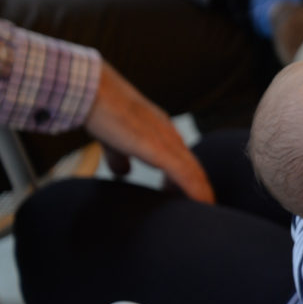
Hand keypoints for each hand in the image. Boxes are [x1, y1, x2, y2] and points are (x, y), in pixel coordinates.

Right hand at [84, 62, 214, 203]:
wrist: (93, 92)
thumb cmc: (100, 111)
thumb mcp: (114, 139)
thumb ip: (120, 156)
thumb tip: (124, 173)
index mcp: (161, 132)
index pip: (184, 159)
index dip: (191, 180)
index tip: (193, 200)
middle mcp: (170, 135)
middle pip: (194, 167)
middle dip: (201, 189)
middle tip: (206, 210)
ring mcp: (166, 141)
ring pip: (194, 172)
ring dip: (203, 193)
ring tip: (209, 212)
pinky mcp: (158, 148)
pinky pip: (184, 173)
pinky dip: (196, 190)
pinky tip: (204, 204)